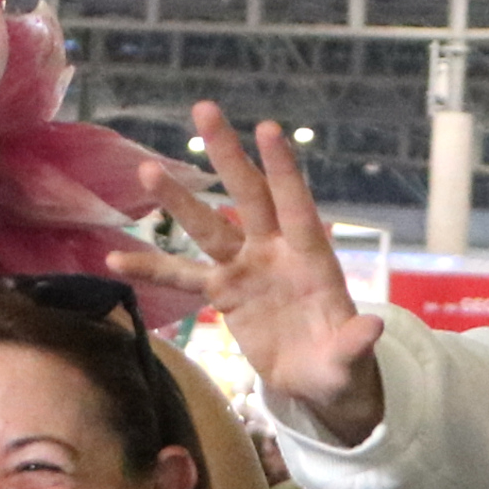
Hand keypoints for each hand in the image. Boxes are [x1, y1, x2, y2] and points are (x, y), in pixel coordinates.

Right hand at [112, 106, 389, 443]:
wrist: (315, 379)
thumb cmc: (339, 365)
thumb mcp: (349, 360)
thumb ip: (355, 343)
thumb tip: (373, 328)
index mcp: (312, 259)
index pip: (296, 207)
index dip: (283, 171)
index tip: (269, 129)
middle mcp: (275, 252)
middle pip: (248, 197)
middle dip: (228, 156)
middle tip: (204, 109)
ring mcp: (245, 268)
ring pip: (209, 227)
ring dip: (179, 201)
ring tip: (147, 171)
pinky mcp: (223, 292)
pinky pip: (181, 277)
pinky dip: (151, 269)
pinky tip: (115, 259)